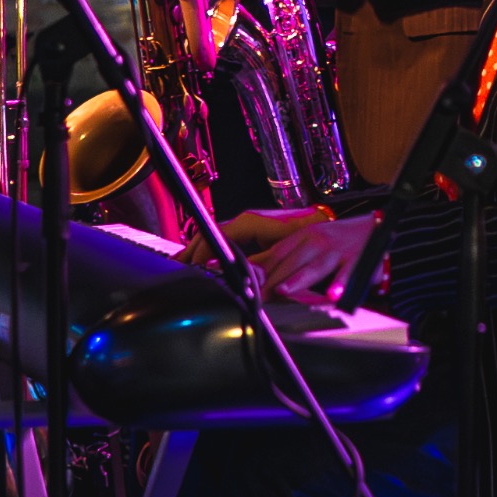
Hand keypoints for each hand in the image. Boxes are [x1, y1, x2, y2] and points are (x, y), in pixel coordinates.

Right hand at [180, 208, 328, 266]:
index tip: (190, 267)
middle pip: (209, 234)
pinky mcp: (248, 233)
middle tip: (176, 267)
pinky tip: (201, 260)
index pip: (215, 235)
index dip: (201, 252)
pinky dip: (208, 249)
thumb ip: (257, 264)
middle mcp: (244, 221)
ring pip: (213, 236)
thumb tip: (237, 275)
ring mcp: (245, 226)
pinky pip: (221, 239)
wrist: (320, 226)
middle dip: (191, 250)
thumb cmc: (304, 237)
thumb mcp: (280, 253)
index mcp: (249, 222)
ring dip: (197, 250)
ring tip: (182, 264)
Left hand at [255, 214, 379, 300]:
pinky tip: (333, 296)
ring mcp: (337, 251)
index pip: (276, 254)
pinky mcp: (358, 260)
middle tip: (257, 297)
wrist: (375, 228)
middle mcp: (318, 241)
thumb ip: (284, 256)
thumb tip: (252, 267)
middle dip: (272, 280)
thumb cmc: (337, 240)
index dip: (260, 269)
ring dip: (299, 278)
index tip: (245, 284)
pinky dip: (341, 285)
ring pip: (315, 267)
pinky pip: (348, 274)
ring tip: (284, 290)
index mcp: (303, 236)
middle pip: (291, 262)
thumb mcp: (309, 242)